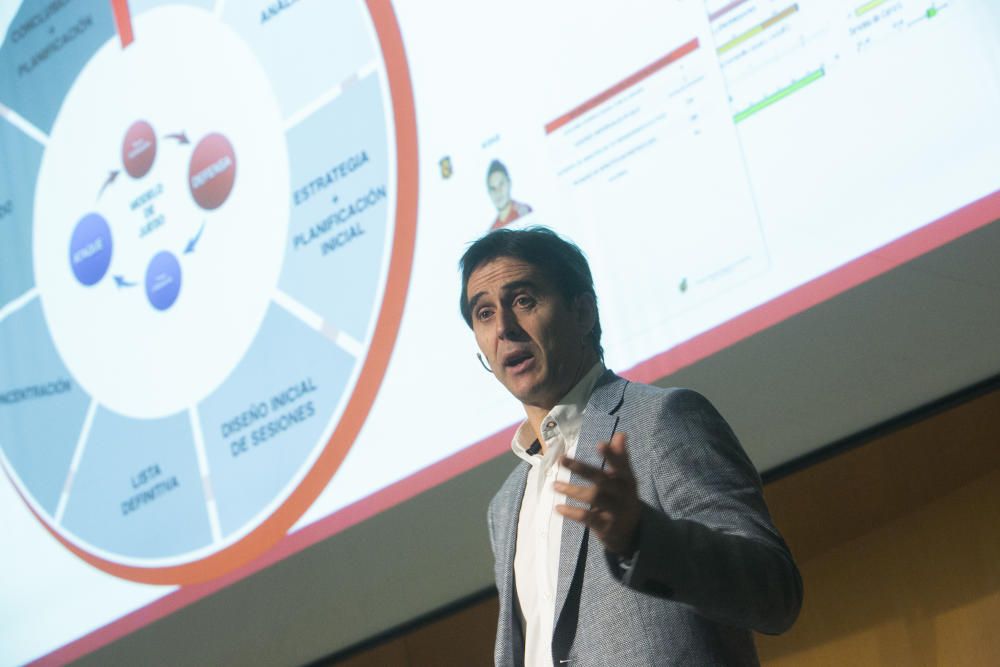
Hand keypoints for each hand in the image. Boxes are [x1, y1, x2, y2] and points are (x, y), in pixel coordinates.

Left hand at [555, 432, 641, 555]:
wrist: (632, 531)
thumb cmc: (622, 497)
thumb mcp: (624, 479)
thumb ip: (620, 457)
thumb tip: (621, 434)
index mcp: (626, 479)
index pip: (620, 464)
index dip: (611, 455)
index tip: (600, 444)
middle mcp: (622, 493)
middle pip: (602, 479)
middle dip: (581, 468)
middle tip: (561, 459)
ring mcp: (615, 511)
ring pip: (592, 497)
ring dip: (571, 490)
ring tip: (554, 485)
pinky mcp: (606, 526)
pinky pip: (587, 517)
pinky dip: (572, 512)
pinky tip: (558, 507)